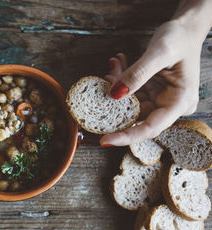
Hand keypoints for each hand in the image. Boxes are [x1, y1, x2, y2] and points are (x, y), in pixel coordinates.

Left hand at [100, 20, 202, 145]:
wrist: (185, 28)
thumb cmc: (179, 38)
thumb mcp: (159, 52)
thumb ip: (137, 74)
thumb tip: (115, 94)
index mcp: (180, 102)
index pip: (150, 128)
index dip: (126, 136)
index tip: (104, 140)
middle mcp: (170, 105)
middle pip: (136, 115)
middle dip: (116, 100)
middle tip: (106, 78)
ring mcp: (160, 99)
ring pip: (130, 102)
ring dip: (117, 85)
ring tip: (114, 64)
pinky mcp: (152, 92)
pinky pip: (131, 92)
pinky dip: (121, 80)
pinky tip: (117, 64)